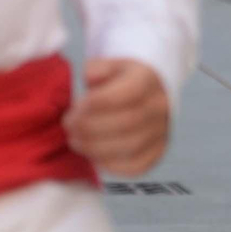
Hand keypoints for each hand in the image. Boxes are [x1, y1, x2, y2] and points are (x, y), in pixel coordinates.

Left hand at [64, 58, 170, 175]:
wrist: (148, 94)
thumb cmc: (122, 81)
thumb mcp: (110, 65)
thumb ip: (98, 68)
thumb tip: (90, 79)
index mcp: (147, 80)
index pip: (122, 95)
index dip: (93, 105)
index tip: (73, 110)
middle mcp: (159, 107)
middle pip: (125, 123)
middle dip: (89, 128)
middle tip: (69, 127)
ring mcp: (161, 132)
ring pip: (130, 146)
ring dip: (95, 147)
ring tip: (76, 142)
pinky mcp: (157, 153)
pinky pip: (136, 166)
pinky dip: (111, 165)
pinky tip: (94, 156)